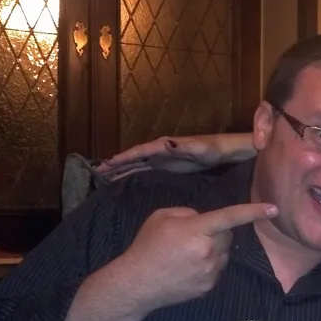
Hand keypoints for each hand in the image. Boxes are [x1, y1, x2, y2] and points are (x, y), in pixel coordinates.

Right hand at [94, 136, 228, 180]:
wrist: (222, 151)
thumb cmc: (212, 149)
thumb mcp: (199, 148)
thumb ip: (184, 147)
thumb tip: (166, 143)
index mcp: (163, 146)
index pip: (139, 152)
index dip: (123, 157)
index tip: (107, 163)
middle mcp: (159, 150)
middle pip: (133, 157)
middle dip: (116, 164)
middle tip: (98, 172)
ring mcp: (162, 157)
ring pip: (136, 163)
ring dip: (121, 169)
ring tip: (104, 176)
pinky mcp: (167, 165)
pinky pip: (144, 169)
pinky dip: (132, 172)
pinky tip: (124, 178)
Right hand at [117, 202, 276, 311]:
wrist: (137, 283)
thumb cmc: (147, 246)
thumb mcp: (162, 217)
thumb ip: (189, 214)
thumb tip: (204, 220)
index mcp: (197, 230)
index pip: (230, 217)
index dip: (253, 211)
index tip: (273, 208)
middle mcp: (208, 251)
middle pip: (227, 235)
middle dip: (216, 232)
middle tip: (192, 236)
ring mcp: (210, 271)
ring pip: (224, 253)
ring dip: (213, 249)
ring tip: (186, 254)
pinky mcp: (209, 286)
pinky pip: (217, 269)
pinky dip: (208, 265)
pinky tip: (187, 268)